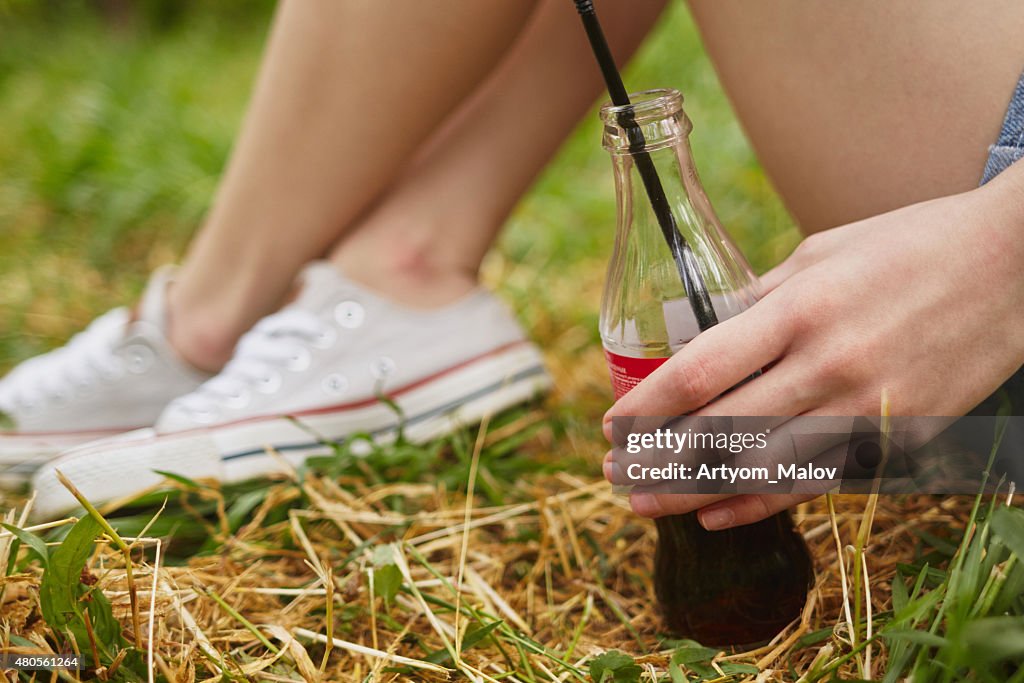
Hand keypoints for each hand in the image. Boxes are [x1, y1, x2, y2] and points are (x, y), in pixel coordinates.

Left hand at [603, 166, 1023, 528]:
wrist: (1015, 264)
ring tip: (644, 504)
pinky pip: (816, 484)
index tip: (611, 425)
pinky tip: (715, 516)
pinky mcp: (901, 438)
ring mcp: (870, 408)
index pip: (699, 370)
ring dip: (691, 493)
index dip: (646, 407)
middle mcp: (830, 363)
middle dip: (654, 460)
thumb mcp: (819, 253)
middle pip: (719, 430)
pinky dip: (758, 504)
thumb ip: (758, 300)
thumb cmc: (907, 245)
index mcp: (800, 307)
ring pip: (760, 469)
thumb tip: (698, 337)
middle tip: (613, 474)